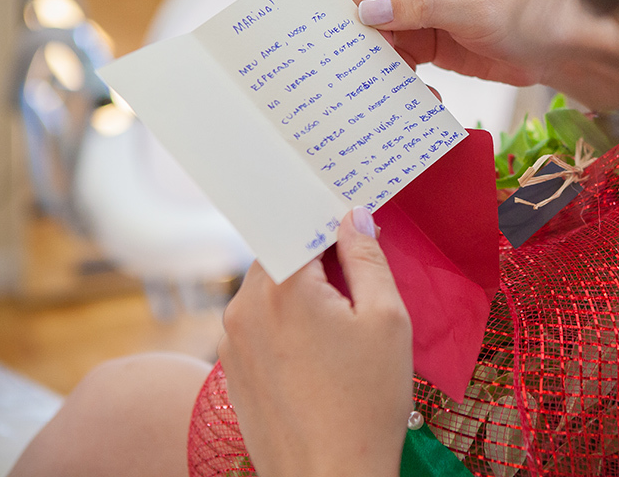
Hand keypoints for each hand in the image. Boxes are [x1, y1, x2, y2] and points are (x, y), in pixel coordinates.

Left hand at [218, 209, 411, 476]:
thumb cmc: (366, 401)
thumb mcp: (387, 319)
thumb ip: (368, 257)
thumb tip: (354, 217)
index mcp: (282, 285)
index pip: (300, 224)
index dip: (331, 220)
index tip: (356, 223)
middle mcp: (244, 306)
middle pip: (282, 255)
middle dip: (318, 258)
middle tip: (358, 279)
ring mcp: (231, 341)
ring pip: (268, 290)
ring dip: (301, 292)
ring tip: (342, 326)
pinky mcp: (231, 370)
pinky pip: (259, 325)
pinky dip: (286, 324)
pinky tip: (320, 355)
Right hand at [336, 0, 618, 109]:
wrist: (561, 48)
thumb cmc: (526, 14)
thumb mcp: (472, 8)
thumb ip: (419, 6)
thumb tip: (367, 10)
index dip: (346, 8)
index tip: (349, 45)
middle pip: (360, 9)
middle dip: (358, 42)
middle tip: (360, 77)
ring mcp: (417, 13)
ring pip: (374, 40)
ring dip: (379, 67)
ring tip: (392, 93)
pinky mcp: (426, 42)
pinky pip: (396, 61)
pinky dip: (399, 80)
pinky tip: (421, 97)